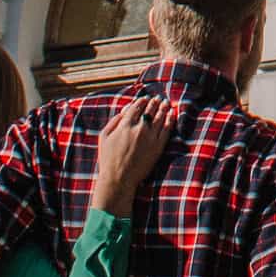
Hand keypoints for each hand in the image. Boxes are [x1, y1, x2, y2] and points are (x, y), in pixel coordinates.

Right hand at [88, 99, 173, 215]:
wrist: (119, 179)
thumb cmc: (108, 159)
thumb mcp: (104, 137)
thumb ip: (113, 121)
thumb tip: (124, 111)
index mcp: (125, 125)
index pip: (136, 107)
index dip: (142, 101)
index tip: (145, 98)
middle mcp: (139, 128)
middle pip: (149, 110)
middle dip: (154, 102)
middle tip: (158, 98)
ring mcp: (150, 137)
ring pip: (160, 117)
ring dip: (163, 107)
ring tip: (166, 103)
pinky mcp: (158, 146)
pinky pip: (167, 129)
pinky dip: (170, 119)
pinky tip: (172, 114)